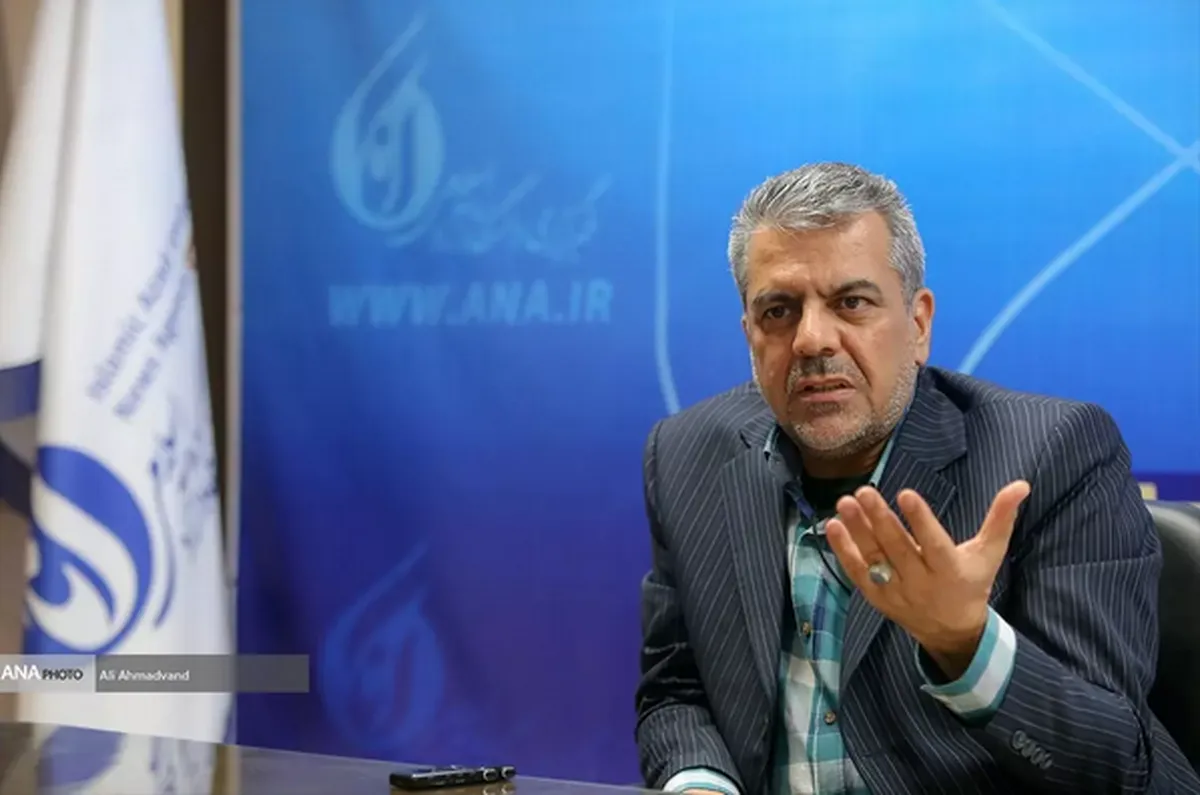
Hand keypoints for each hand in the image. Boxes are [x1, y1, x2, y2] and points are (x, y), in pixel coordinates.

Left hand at [825, 480, 1030, 676]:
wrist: (951, 630)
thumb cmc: (971, 581)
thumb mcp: (989, 553)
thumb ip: (1001, 518)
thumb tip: (1021, 484)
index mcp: (951, 571)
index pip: (934, 543)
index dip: (921, 520)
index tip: (906, 494)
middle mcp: (922, 583)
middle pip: (897, 549)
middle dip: (880, 519)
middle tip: (865, 491)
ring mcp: (897, 592)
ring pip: (874, 559)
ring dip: (857, 531)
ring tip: (844, 502)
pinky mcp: (877, 598)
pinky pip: (857, 573)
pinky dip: (843, 551)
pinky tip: (832, 525)